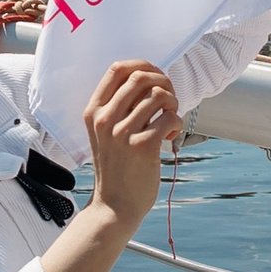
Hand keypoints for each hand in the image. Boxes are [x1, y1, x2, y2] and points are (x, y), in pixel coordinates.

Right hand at [81, 60, 179, 228]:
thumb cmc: (116, 167)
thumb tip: (151, 81)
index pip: (117, 69)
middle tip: (169, 99)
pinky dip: (176, 122)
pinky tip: (169, 135)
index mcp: (94, 112)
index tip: (155, 77)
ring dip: (173, 103)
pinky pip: (169, 117)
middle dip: (163, 82)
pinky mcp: (143, 147)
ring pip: (159, 96)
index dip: (142, 65)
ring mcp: (122, 133)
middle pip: (140, 78)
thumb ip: (118, 108)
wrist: (114, 205)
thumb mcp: (104, 134)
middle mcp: (105, 119)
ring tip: (168, 119)